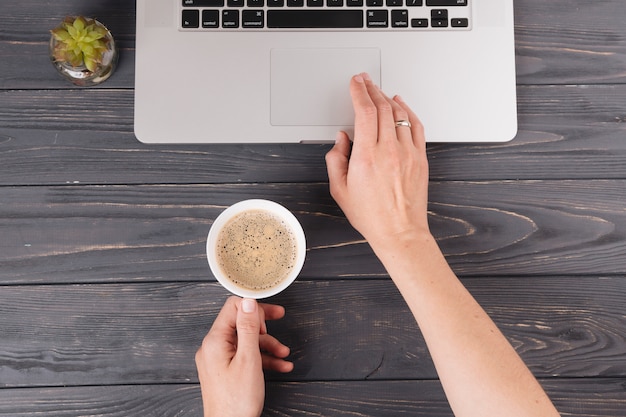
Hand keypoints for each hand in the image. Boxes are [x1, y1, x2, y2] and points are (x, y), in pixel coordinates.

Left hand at [195, 296, 292, 416]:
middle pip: (240, 322)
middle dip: (263, 324)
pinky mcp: (224, 370)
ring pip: (245, 341)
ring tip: (284, 353)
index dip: (253, 308)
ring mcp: (218, 359)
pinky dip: (262, 358)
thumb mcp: (249, 359)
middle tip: (280, 318)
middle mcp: (213, 347)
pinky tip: (280, 365)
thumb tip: (248, 302)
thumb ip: (248, 328)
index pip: (233, 307)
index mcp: (215, 340)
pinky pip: (244, 356)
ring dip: (267, 344)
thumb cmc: (237, 401)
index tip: (270, 314)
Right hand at [325, 73, 429, 252]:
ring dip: (387, 98)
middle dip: (371, 89)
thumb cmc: (372, 216)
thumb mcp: (340, 190)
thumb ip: (335, 160)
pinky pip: (415, 126)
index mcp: (366, 157)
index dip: (359, 92)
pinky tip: (400, 105)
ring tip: (378, 91)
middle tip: (365, 81)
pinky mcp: (420, 158)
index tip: (355, 83)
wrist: (400, 233)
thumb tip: (341, 139)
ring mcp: (408, 153)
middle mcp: (388, 151)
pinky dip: (407, 111)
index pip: (364, 112)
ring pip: (399, 114)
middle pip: (382, 107)